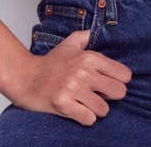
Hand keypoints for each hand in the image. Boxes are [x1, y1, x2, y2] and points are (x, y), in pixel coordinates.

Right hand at [8, 29, 132, 125]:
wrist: (26, 77)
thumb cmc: (51, 62)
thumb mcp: (70, 43)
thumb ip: (87, 36)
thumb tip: (100, 31)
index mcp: (90, 57)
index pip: (123, 74)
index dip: (120, 80)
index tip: (111, 82)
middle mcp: (84, 72)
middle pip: (119, 92)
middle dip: (112, 96)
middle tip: (102, 94)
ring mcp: (73, 89)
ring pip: (104, 109)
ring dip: (98, 109)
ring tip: (88, 103)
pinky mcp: (64, 105)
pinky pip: (88, 119)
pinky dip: (86, 118)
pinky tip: (79, 110)